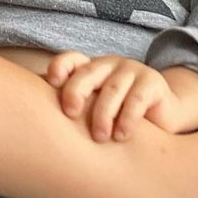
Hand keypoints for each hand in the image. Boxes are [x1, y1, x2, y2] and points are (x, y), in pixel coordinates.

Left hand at [47, 52, 184, 140]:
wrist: (164, 117)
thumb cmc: (118, 117)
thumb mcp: (94, 111)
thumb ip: (72, 111)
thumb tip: (33, 126)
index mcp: (91, 69)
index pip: (70, 60)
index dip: (59, 67)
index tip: (51, 82)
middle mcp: (110, 65)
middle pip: (88, 72)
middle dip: (76, 91)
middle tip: (70, 114)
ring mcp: (132, 71)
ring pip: (112, 88)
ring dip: (103, 114)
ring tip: (100, 137)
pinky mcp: (153, 83)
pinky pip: (137, 99)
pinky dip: (127, 119)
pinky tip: (122, 135)